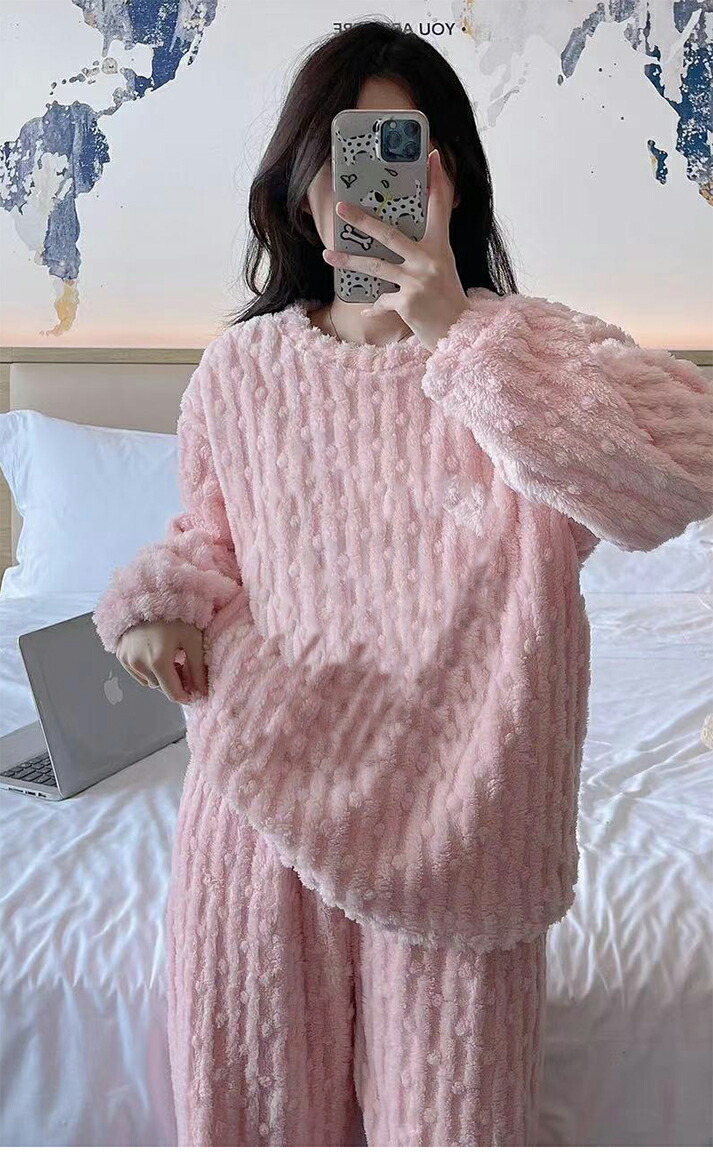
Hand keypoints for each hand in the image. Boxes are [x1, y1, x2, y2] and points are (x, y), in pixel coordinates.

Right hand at [116, 619, 207, 704]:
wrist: (146, 594)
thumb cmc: (174, 614)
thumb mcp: (192, 638)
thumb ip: (198, 668)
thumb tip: (202, 692)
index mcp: (158, 662)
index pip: (173, 694)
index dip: (186, 696)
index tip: (195, 691)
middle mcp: (139, 664)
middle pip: (161, 687)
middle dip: (174, 682)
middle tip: (183, 665)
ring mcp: (127, 660)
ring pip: (149, 681)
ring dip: (160, 676)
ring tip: (170, 657)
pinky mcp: (120, 655)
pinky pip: (137, 672)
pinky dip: (147, 669)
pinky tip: (155, 653)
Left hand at [322, 147, 469, 352]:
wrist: (459, 333)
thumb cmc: (448, 298)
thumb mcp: (444, 267)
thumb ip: (427, 249)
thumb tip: (403, 239)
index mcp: (440, 247)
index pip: (440, 207)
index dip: (437, 181)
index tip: (433, 155)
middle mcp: (428, 260)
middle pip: (389, 234)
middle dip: (362, 220)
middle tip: (340, 209)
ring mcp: (416, 281)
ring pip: (375, 266)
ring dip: (349, 261)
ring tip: (328, 255)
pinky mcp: (406, 303)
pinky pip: (381, 300)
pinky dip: (373, 307)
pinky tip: (365, 312)